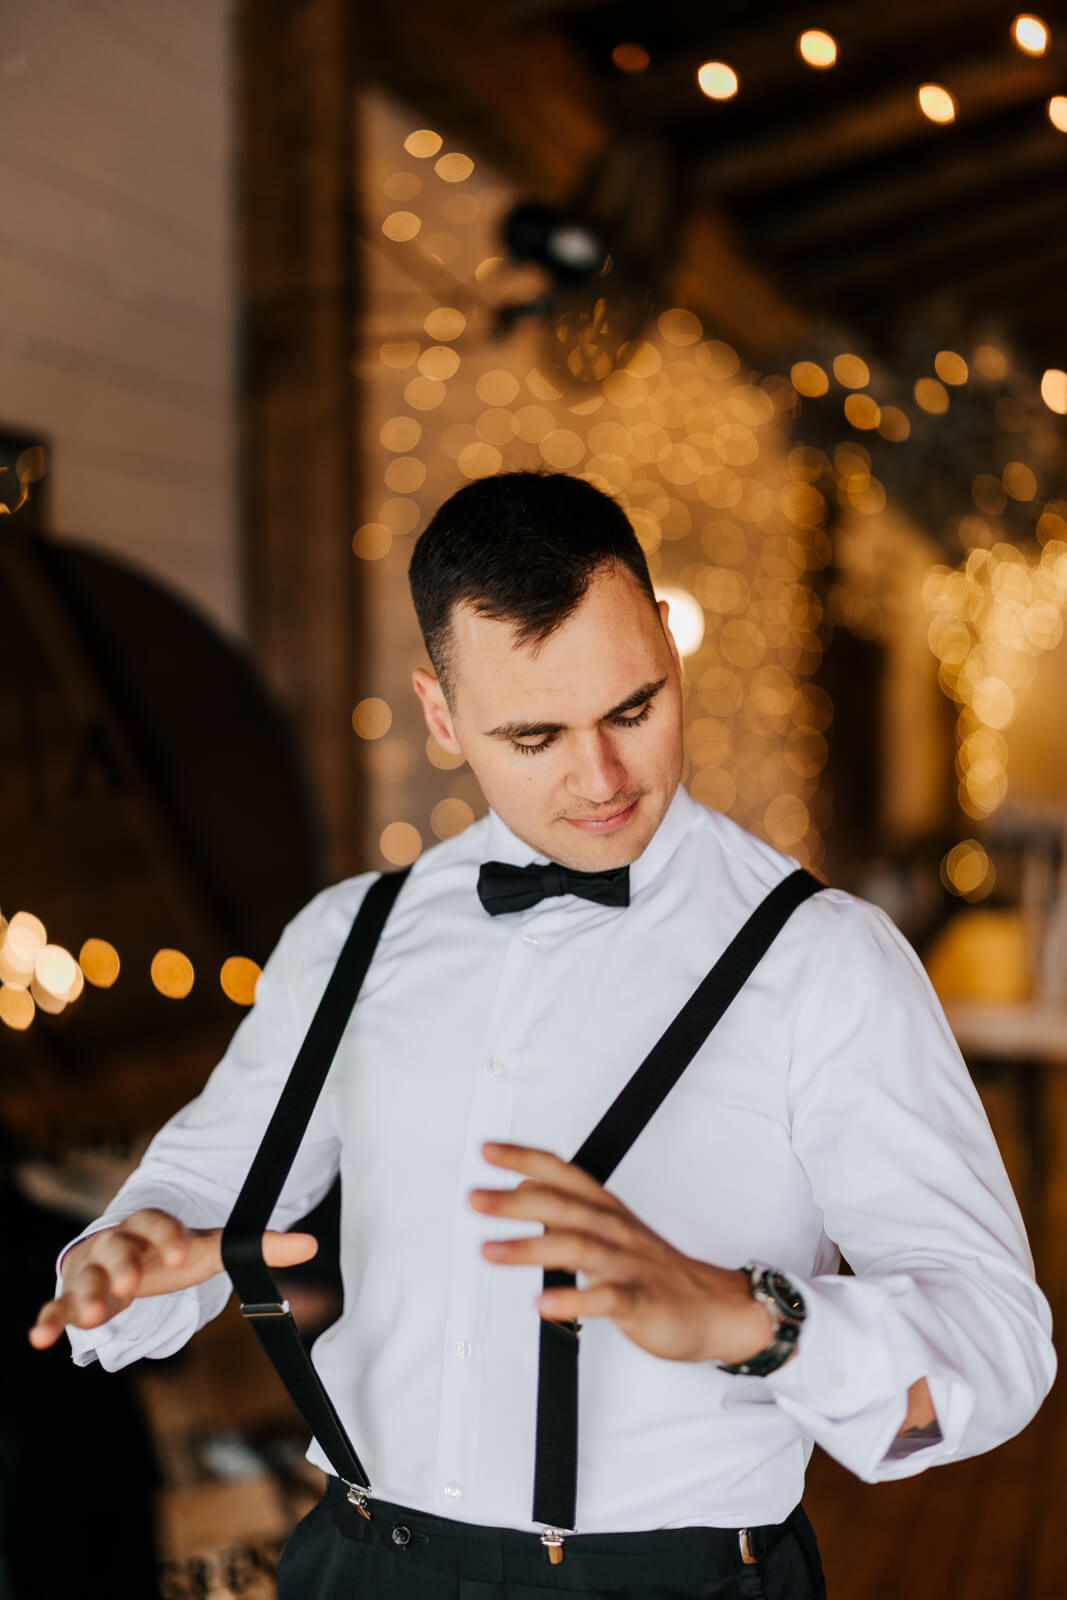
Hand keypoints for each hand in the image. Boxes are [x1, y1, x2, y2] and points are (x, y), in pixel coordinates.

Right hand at [29, 1209, 317, 1350]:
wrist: (125, 1254)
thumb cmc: (171, 1253)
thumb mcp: (212, 1248)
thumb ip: (257, 1247)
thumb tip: (312, 1245)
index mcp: (152, 1226)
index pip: (158, 1223)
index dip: (168, 1236)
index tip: (181, 1254)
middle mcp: (117, 1242)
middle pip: (116, 1247)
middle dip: (122, 1265)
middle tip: (130, 1285)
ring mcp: (91, 1268)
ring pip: (84, 1278)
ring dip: (84, 1296)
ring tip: (90, 1320)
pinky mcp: (71, 1295)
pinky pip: (56, 1305)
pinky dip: (47, 1320)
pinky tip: (38, 1340)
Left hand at [469, 1143, 772, 1364]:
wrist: (714, 1307)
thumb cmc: (656, 1269)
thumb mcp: (610, 1228)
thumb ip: (567, 1207)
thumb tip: (522, 1186)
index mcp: (605, 1210)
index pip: (561, 1174)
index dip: (524, 1159)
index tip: (487, 1151)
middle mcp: (614, 1230)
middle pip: (562, 1206)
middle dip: (514, 1201)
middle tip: (475, 1199)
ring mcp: (627, 1264)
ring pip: (577, 1247)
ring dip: (530, 1247)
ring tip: (490, 1251)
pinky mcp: (638, 1300)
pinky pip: (605, 1299)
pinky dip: (573, 1300)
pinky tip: (543, 1303)